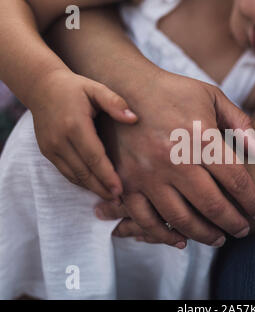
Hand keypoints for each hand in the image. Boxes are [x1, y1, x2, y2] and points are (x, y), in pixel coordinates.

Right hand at [31, 69, 137, 201]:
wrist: (42, 87)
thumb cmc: (75, 88)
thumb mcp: (96, 89)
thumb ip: (115, 102)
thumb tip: (133, 118)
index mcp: (75, 125)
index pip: (94, 157)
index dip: (107, 175)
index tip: (120, 190)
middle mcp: (60, 140)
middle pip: (84, 171)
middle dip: (102, 188)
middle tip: (119, 200)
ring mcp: (51, 148)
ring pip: (74, 175)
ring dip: (92, 188)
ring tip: (110, 198)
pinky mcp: (47, 152)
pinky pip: (66, 172)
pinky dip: (80, 181)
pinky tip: (94, 186)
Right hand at [96, 69, 254, 246]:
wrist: (124, 87)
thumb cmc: (174, 92)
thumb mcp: (212, 97)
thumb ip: (240, 124)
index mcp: (200, 137)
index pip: (236, 180)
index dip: (253, 201)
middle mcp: (175, 160)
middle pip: (212, 205)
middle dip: (234, 223)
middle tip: (243, 231)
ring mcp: (148, 174)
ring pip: (181, 218)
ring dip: (204, 235)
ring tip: (218, 239)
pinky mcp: (126, 182)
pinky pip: (146, 219)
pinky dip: (164, 235)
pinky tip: (180, 241)